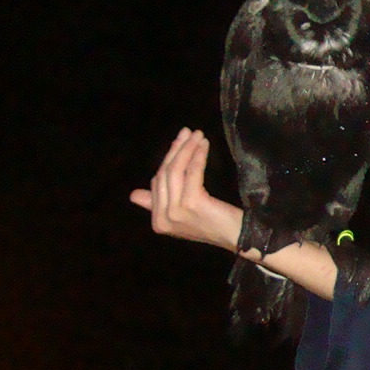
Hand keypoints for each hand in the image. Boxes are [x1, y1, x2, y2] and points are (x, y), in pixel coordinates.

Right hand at [130, 129, 242, 249]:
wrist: (237, 236)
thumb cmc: (213, 223)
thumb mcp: (181, 214)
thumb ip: (158, 203)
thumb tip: (133, 195)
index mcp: (158, 222)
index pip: (156, 183)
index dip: (167, 160)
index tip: (179, 142)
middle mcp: (163, 218)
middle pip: (165, 174)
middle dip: (177, 149)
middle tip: (188, 132)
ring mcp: (176, 212)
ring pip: (176, 171)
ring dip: (187, 149)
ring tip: (197, 135)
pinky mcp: (191, 203)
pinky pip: (192, 172)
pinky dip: (197, 156)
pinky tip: (204, 145)